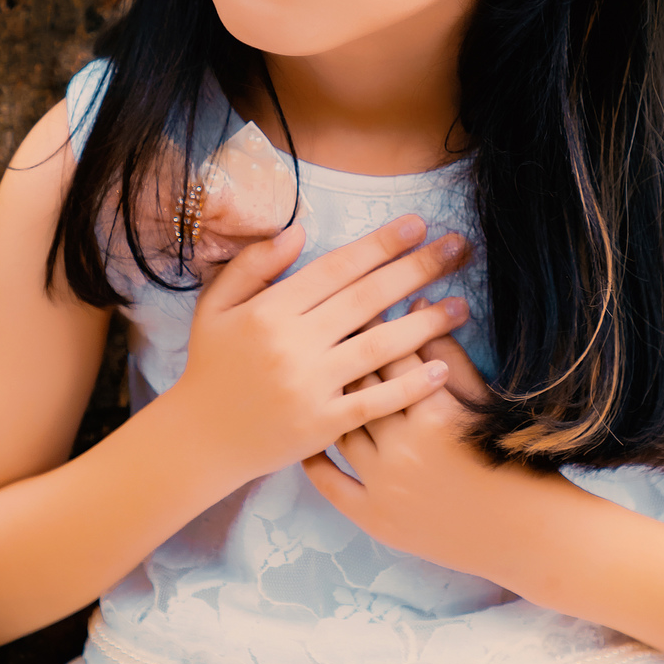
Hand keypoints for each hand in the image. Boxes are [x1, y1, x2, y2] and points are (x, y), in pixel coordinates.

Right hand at [174, 215, 470, 489]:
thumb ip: (253, 265)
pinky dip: (410, 385)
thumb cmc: (212, 366)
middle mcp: (293, 345)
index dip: (380, 244)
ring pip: (380, 348)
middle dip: (418, 269)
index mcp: (270, 310)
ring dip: (427, 324)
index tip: (416, 224)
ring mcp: (310, 387)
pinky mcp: (323, 425)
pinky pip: (376, 402)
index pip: (337, 268)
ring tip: (463, 305)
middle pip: (368, 299)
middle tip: (457, 248)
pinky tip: (442, 368)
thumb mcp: (216, 306)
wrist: (200, 438)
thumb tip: (299, 231)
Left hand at [302, 330, 524, 583]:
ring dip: (330, 401)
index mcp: (433, 412)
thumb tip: (417, 304)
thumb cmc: (510, 457)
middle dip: (347, 357)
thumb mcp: (482, 401)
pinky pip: (330, 484)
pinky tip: (310, 436)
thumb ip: (448, 354)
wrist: (524, 530)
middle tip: (331, 334)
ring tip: (318, 378)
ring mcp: (385, 486)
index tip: (361, 308)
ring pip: (341, 427)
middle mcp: (403, 447)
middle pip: (361, 387)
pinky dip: (314, 459)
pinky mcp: (375, 519)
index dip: (377, 325)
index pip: (392, 354)